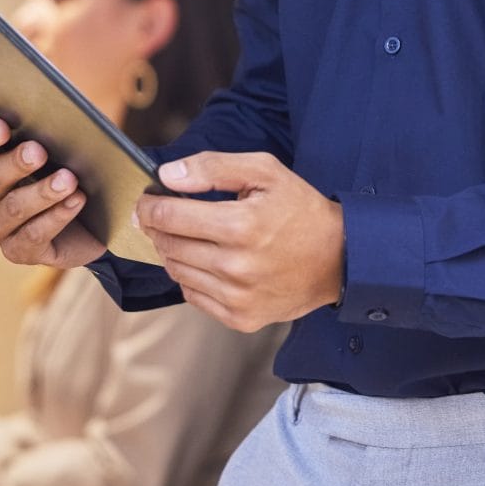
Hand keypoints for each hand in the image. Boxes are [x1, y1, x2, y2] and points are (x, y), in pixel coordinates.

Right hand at [0, 117, 105, 268]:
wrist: (90, 220)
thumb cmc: (65, 170)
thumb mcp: (57, 143)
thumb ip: (36, 121)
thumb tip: (26, 97)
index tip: (2, 126)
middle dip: (15, 163)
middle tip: (39, 151)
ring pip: (12, 209)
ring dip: (41, 193)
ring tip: (69, 180)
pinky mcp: (18, 251)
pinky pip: (32, 236)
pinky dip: (56, 217)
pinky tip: (76, 201)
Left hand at [135, 152, 345, 331]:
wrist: (339, 259)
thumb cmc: (300, 210)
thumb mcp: (264, 171)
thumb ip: (211, 167)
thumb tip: (167, 176)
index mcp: (240, 226)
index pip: (168, 216)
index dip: (148, 206)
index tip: (145, 200)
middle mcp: (235, 266)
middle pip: (167, 244)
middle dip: (158, 227)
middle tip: (164, 214)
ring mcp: (237, 297)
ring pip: (176, 271)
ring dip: (172, 251)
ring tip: (189, 235)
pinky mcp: (240, 318)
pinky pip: (192, 296)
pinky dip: (190, 276)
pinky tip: (207, 260)